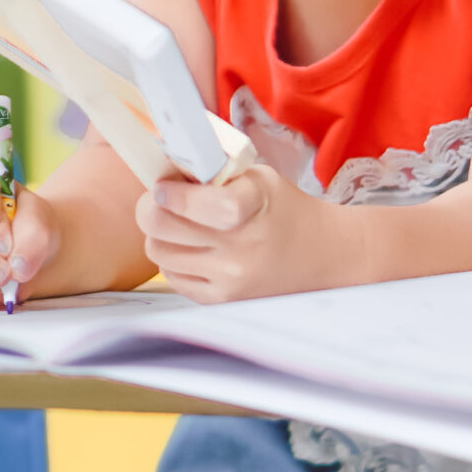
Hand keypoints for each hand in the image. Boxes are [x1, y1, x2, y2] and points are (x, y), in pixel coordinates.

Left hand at [135, 164, 352, 302]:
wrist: (320, 254)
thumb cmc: (282, 208)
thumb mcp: (257, 177)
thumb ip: (213, 172)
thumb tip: (162, 171)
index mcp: (252, 207)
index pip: (200, 204)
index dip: (172, 193)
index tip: (164, 186)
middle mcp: (241, 248)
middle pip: (161, 227)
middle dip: (151, 208)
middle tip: (160, 200)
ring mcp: (230, 279)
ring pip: (158, 252)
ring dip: (159, 234)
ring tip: (177, 224)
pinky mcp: (221, 299)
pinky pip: (171, 276)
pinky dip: (172, 258)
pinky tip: (191, 247)